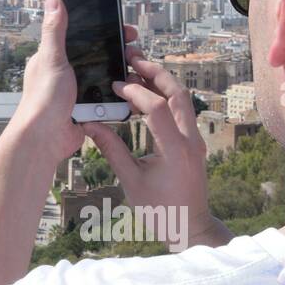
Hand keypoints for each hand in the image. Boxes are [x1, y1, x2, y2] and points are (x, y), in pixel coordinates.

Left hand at [10, 0, 137, 160]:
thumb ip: (55, 31)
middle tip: (133, 44)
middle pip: (95, 53)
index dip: (98, 25)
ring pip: (103, 74)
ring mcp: (75, 90)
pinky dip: (118, 93)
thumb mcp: (52, 59)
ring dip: (119, 70)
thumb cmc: (43, 99)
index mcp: (53, 57)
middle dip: (115, 48)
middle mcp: (64, 71)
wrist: (45, 139)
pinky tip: (131, 87)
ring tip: (135, 66)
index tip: (118, 21)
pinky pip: (106, 96)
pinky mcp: (85, 107)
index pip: (78, 33)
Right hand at [82, 48, 232, 249]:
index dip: (135, 92)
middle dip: (155, 71)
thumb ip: (111, 149)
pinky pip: (182, 111)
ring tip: (137, 69)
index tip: (115, 86)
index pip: (157, 108)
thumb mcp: (130, 181)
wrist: (190, 227)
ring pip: (183, 99)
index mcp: (175, 150)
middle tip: (132, 57)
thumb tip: (89, 125)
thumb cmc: (160, 211)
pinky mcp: (193, 143)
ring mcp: (195, 140)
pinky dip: (165, 97)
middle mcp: (190, 140)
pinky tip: (146, 95)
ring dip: (161, 81)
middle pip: (178, 93)